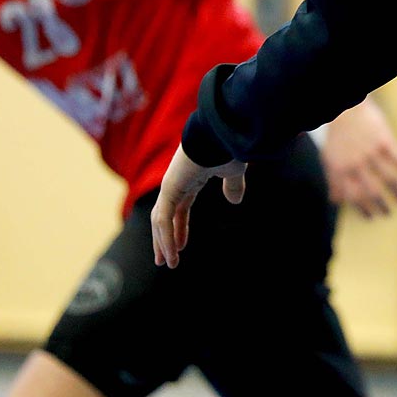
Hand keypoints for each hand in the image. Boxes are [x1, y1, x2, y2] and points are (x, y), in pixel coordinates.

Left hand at [150, 146, 247, 267]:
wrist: (223, 132)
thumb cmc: (228, 146)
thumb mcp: (233, 172)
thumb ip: (233, 187)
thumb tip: (235, 201)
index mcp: (189, 180)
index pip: (179, 209)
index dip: (179, 229)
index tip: (181, 247)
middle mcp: (176, 183)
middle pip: (164, 218)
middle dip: (164, 240)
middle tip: (164, 260)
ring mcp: (171, 185)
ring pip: (161, 221)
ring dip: (163, 243)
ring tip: (167, 263)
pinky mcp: (170, 187)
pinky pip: (165, 218)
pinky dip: (167, 237)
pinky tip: (173, 253)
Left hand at [320, 100, 396, 217]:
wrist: (347, 109)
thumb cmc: (338, 135)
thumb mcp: (329, 159)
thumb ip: (333, 181)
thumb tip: (335, 201)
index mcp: (341, 169)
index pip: (353, 195)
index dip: (363, 209)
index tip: (371, 217)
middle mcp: (356, 164)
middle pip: (371, 191)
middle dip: (381, 205)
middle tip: (389, 213)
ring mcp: (371, 153)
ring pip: (388, 178)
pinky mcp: (385, 141)